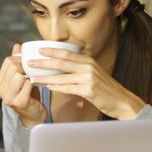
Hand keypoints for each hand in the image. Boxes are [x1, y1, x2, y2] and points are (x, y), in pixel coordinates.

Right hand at [0, 43, 46, 126]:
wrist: (33, 114)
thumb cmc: (28, 93)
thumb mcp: (21, 76)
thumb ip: (18, 62)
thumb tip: (17, 46)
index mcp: (0, 82)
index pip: (7, 62)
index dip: (19, 59)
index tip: (27, 63)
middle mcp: (1, 90)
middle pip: (13, 67)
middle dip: (24, 66)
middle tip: (32, 71)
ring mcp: (9, 97)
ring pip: (19, 75)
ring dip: (29, 75)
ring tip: (33, 78)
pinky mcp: (19, 102)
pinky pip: (27, 85)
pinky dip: (33, 83)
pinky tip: (35, 85)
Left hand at [29, 47, 145, 119]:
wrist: (122, 102)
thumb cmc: (106, 89)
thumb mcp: (94, 74)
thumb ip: (79, 69)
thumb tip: (61, 67)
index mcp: (88, 60)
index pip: (66, 52)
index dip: (51, 50)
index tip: (38, 49)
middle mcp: (88, 66)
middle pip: (61, 62)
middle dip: (43, 62)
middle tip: (29, 62)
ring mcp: (89, 78)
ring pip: (62, 76)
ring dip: (46, 78)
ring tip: (33, 78)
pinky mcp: (89, 90)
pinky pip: (69, 88)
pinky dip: (57, 88)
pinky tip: (48, 88)